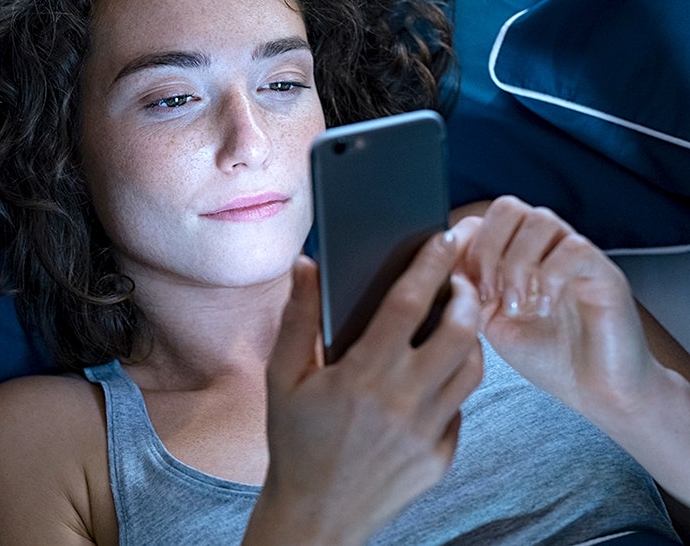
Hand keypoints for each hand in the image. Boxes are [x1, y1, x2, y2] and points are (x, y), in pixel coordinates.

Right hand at [247, 225, 482, 544]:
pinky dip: (454, 382)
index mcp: (363, 374)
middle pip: (459, 330)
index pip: (409, 303)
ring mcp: (428, 432)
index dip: (430, 265)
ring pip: (471, 367)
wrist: (316, 515)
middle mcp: (403, 401)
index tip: (442, 239)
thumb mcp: (282, 377)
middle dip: (465, 294)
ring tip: (453, 320)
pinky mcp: (441, 456)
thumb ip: (298, 317)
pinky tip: (434, 374)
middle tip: (456, 279)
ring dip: (468, 335)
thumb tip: (306, 264)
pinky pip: (461, 407)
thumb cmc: (293, 442)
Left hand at [457, 196, 658, 416]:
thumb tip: (442, 269)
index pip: (481, 220)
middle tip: (485, 292)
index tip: (457, 285)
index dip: (462, 246)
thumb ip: (468, 293)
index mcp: (513, 255)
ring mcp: (574, 256)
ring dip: (516, 263)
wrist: (597, 390)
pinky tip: (542, 308)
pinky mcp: (603, 272)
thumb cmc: (547, 356)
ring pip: (539, 220)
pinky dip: (549, 277)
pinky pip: (573, 249)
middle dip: (486, 247)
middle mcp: (544, 248)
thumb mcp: (491, 324)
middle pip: (508, 208)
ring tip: (515, 305)